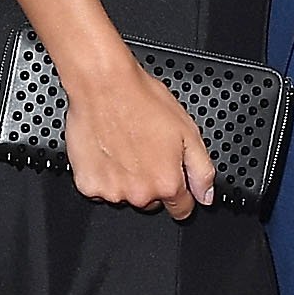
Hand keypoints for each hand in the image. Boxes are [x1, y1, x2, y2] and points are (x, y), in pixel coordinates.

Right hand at [63, 54, 214, 217]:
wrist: (103, 85)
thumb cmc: (142, 101)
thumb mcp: (188, 131)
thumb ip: (201, 170)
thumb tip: (205, 195)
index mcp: (167, 182)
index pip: (181, 209)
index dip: (181, 195)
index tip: (173, 180)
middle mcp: (140, 193)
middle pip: (151, 202)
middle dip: (151, 183)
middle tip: (145, 151)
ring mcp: (111, 191)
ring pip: (125, 196)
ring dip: (126, 180)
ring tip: (124, 146)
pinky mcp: (87, 184)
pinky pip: (99, 189)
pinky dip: (103, 176)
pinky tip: (107, 152)